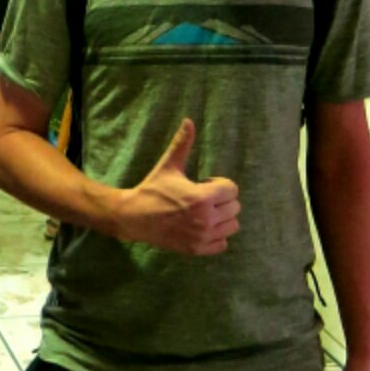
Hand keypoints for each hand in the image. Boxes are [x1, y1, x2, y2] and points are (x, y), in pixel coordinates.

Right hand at [113, 118, 239, 257]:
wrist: (134, 217)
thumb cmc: (153, 189)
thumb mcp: (169, 166)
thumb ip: (182, 144)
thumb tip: (189, 121)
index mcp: (202, 197)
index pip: (232, 190)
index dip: (220, 184)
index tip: (204, 183)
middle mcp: (205, 219)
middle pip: (234, 208)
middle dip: (222, 200)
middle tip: (203, 198)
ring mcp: (202, 236)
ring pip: (232, 226)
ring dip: (222, 218)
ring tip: (205, 212)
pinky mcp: (197, 249)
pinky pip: (222, 244)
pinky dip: (217, 235)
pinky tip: (202, 226)